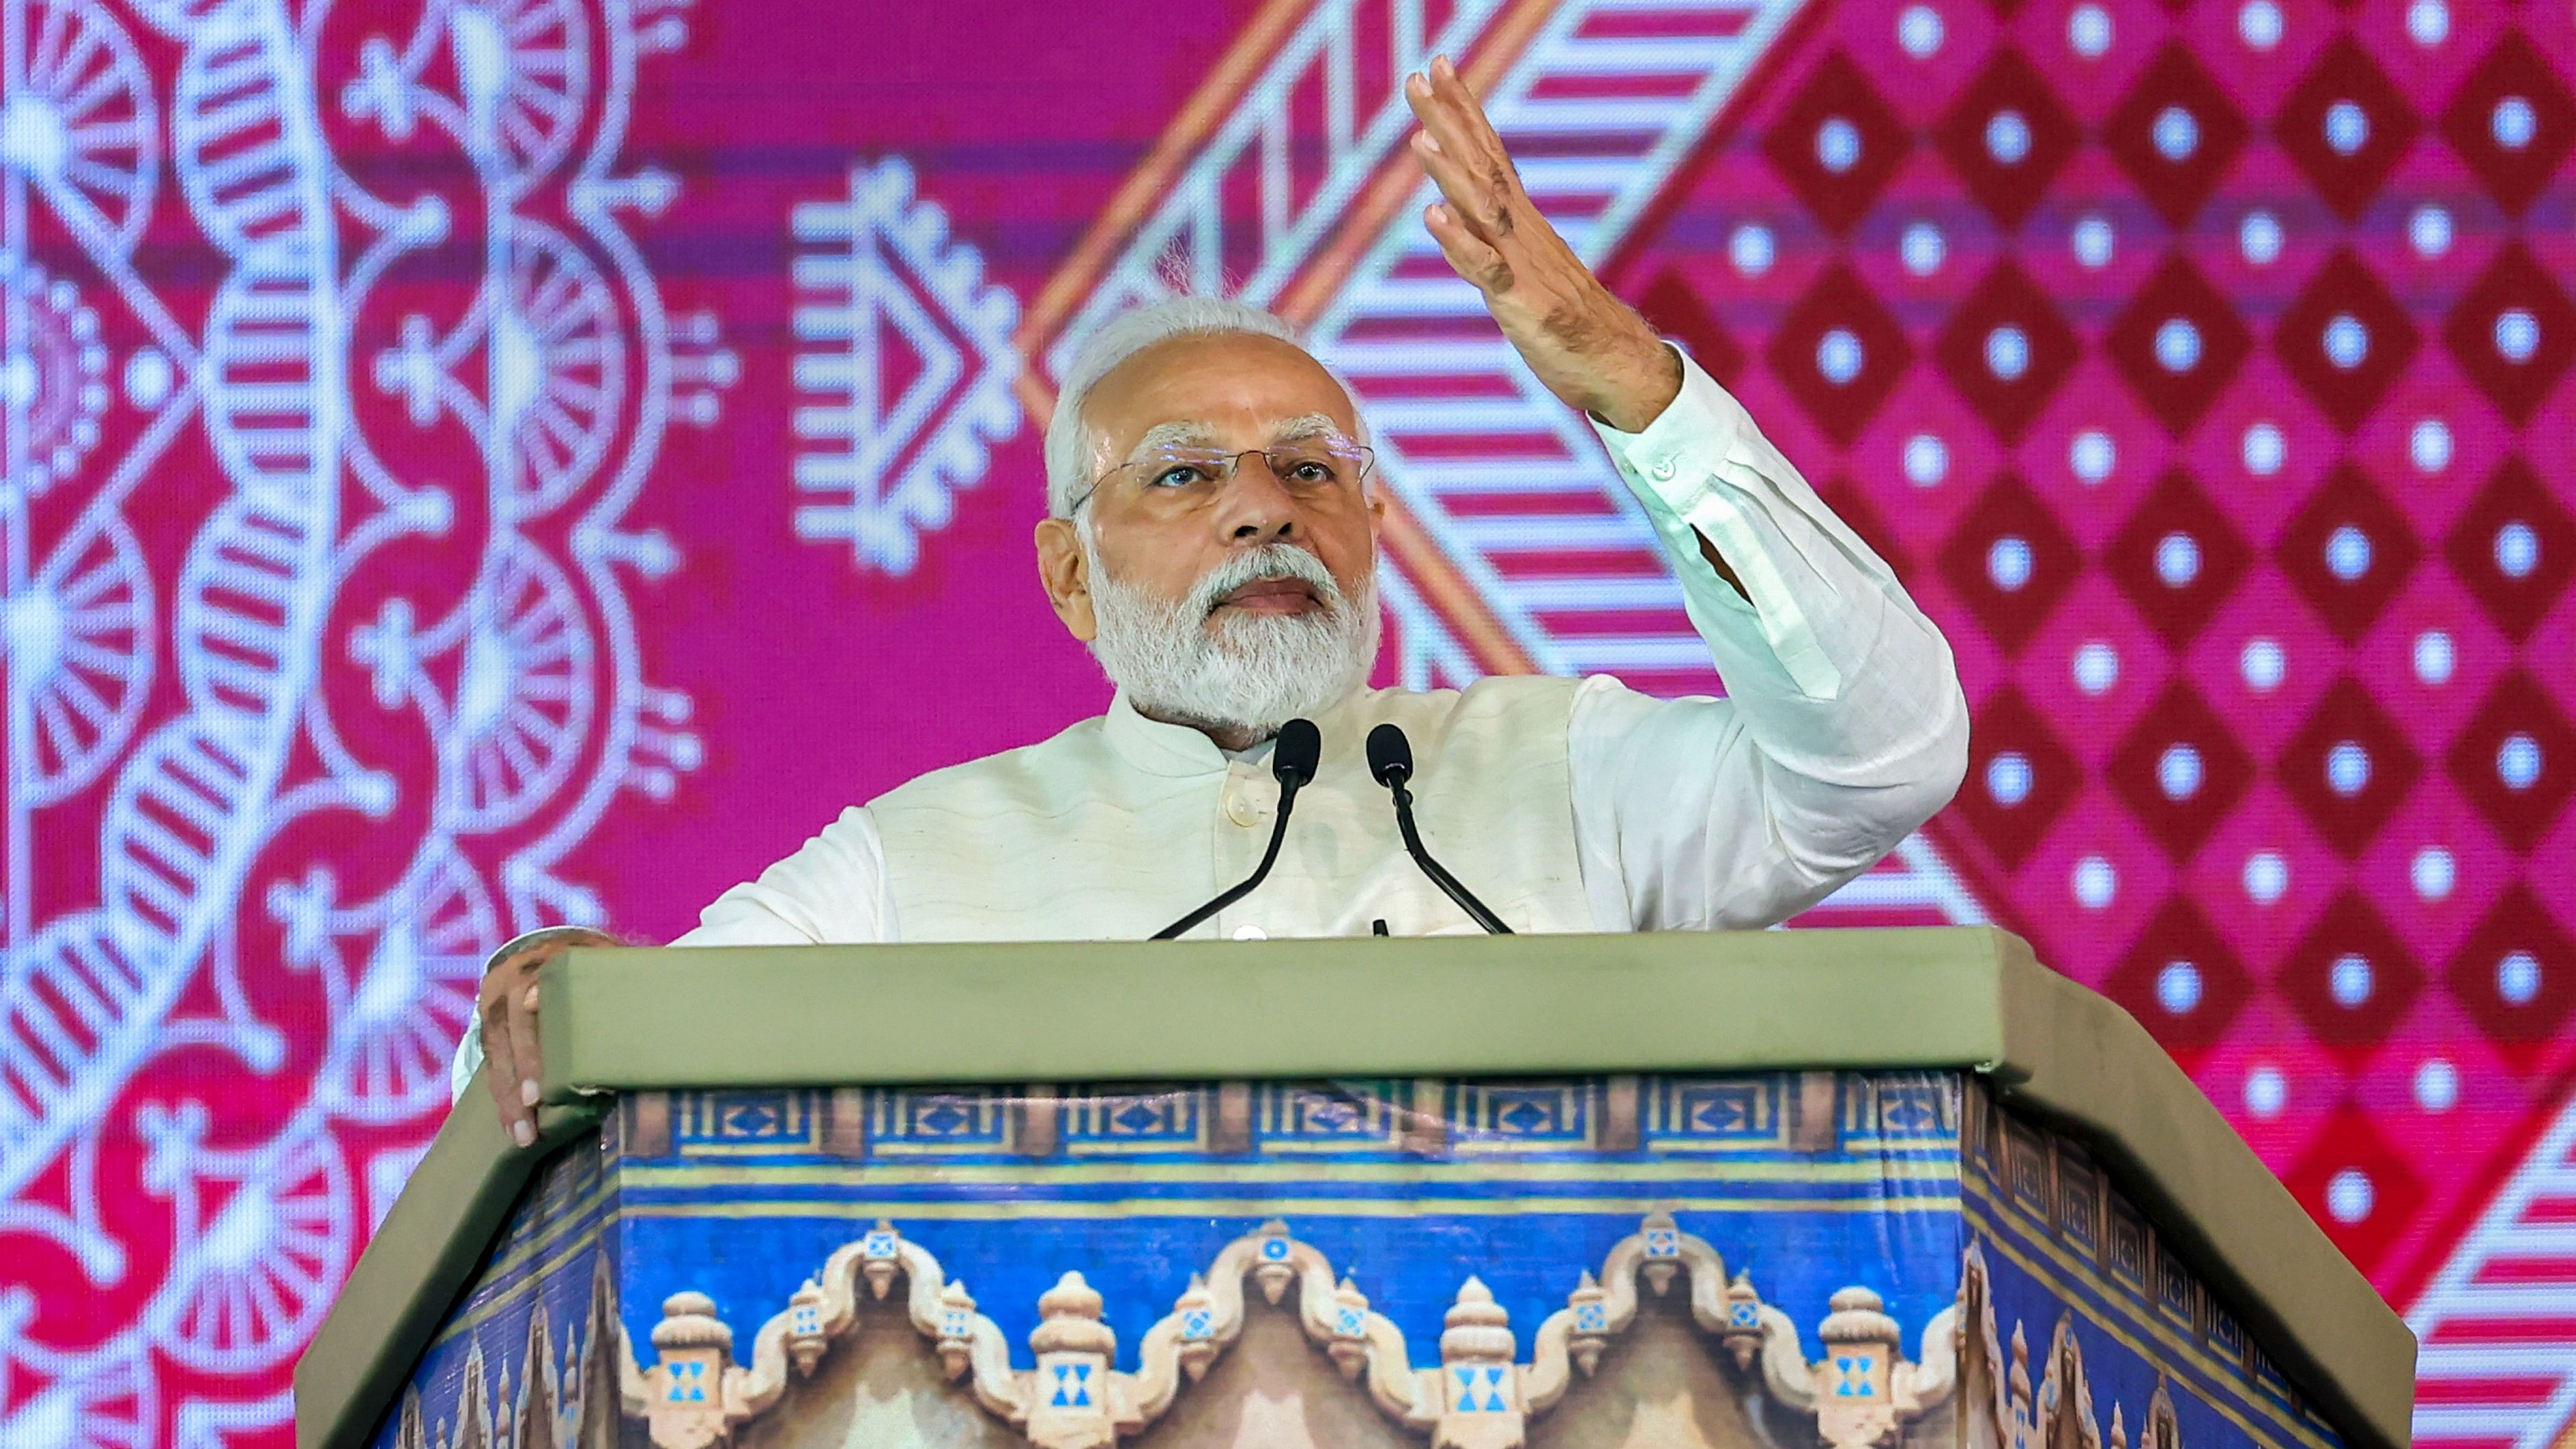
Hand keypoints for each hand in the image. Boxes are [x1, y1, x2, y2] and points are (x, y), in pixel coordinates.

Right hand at [477, 927, 615, 1146]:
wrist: (543, 952)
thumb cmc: (591, 966)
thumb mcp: (605, 958)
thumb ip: (623, 974)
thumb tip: (662, 996)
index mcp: (546, 958)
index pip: (539, 976)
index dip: (537, 995)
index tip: (534, 1011)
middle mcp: (513, 978)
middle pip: (513, 1022)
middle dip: (523, 1064)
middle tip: (534, 1103)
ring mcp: (494, 1005)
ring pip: (495, 1053)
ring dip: (508, 1097)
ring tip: (522, 1135)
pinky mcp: (488, 1031)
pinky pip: (490, 1068)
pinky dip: (502, 1100)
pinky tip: (511, 1128)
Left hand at [1405, 54, 1680, 432]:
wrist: (1614, 362)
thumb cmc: (1565, 319)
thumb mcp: (1521, 269)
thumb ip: (1487, 238)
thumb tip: (1445, 208)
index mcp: (1519, 221)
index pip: (1488, 152)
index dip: (1463, 109)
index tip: (1439, 66)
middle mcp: (1520, 231)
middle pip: (1480, 165)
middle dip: (1448, 120)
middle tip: (1418, 77)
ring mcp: (1522, 263)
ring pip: (1481, 209)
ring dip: (1449, 171)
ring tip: (1417, 135)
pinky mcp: (1522, 302)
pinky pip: (1486, 268)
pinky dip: (1460, 241)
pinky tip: (1433, 216)